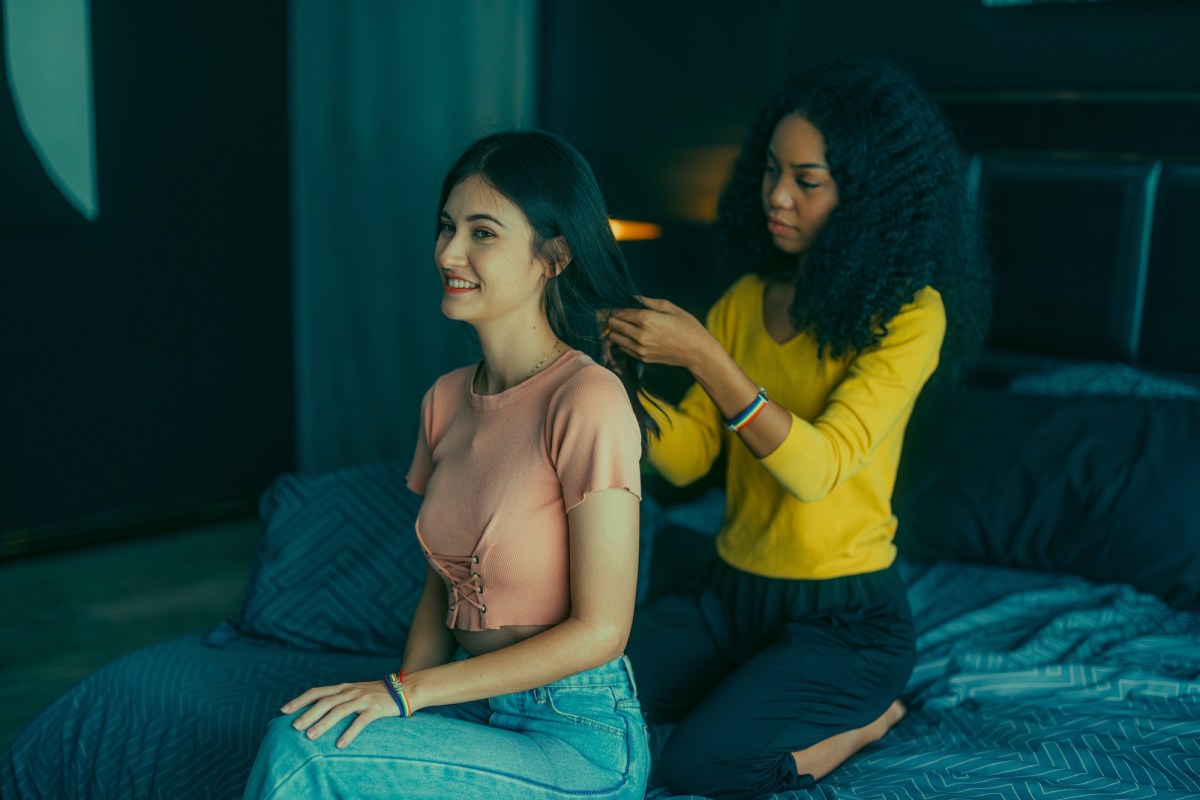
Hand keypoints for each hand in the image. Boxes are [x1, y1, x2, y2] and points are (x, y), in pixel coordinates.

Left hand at [281, 680, 401, 748]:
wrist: (406, 689)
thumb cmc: (378, 694)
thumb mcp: (356, 691)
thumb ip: (339, 698)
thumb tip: (318, 710)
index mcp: (343, 687)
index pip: (317, 692)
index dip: (300, 700)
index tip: (283, 710)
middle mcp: (350, 691)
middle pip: (325, 701)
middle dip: (307, 714)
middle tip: (293, 727)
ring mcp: (363, 699)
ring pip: (339, 710)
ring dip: (323, 723)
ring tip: (310, 736)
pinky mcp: (376, 709)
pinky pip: (360, 721)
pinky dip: (349, 733)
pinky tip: (340, 744)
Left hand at [606, 296, 713, 369]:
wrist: (697, 352)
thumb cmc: (687, 326)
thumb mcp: (670, 307)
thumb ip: (647, 301)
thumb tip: (631, 297)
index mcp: (646, 319)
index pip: (619, 312)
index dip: (616, 307)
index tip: (618, 304)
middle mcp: (640, 335)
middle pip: (613, 324)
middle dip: (613, 317)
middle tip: (619, 313)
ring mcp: (640, 349)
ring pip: (614, 338)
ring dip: (616, 330)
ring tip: (624, 325)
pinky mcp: (642, 358)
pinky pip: (623, 348)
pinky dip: (623, 341)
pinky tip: (632, 335)